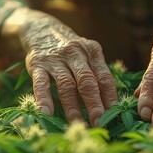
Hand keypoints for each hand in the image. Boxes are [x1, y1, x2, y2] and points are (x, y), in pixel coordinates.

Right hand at [7, 9, 117, 125]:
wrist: (42, 28)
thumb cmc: (71, 50)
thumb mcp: (87, 55)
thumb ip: (96, 75)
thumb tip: (109, 107)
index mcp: (93, 52)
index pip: (105, 78)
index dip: (110, 98)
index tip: (114, 116)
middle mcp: (76, 54)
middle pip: (87, 82)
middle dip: (94, 104)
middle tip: (99, 123)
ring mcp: (56, 59)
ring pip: (67, 85)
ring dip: (72, 108)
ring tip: (77, 125)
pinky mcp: (37, 64)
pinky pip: (41, 83)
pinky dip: (44, 99)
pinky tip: (46, 113)